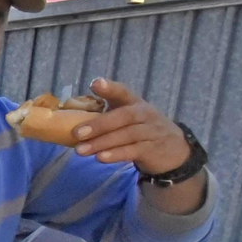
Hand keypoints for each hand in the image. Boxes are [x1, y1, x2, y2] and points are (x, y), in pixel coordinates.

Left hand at [72, 79, 190, 174]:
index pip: (123, 92)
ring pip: (126, 135)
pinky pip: (134, 151)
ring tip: (80, 150)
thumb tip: (67, 122)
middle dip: (99, 124)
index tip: (96, 83)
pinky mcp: (153, 149)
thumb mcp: (126, 119)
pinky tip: (101, 158)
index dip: (110, 88)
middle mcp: (144, 114)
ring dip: (102, 143)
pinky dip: (116, 154)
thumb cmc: (139, 131)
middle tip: (76, 133)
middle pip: (123, 116)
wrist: (173, 150)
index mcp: (134, 103)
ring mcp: (151, 131)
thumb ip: (104, 117)